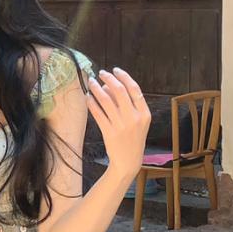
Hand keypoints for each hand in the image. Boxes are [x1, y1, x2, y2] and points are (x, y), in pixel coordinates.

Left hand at [86, 67, 150, 182]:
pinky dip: (91, 103)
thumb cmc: (133, 138)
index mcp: (144, 113)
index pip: (134, 88)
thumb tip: (108, 85)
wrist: (128, 161)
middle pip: (119, 91)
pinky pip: (98, 113)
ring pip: (106, 100)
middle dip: (108, 78)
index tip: (115, 70)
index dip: (124, 76)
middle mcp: (134, 118)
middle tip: (100, 73)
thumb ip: (127, 103)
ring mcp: (121, 125)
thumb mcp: (138, 121)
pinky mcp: (109, 132)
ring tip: (91, 83)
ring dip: (96, 88)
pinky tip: (87, 97)